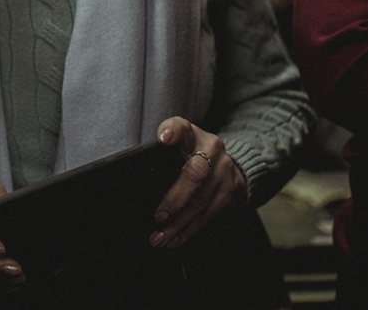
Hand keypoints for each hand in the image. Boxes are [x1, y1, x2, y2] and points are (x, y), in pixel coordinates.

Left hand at [149, 117, 246, 249]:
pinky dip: (189, 230)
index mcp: (194, 135)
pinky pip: (208, 215)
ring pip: (201, 202)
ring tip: (159, 238)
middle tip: (158, 218)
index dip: (174, 130)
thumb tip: (137, 171)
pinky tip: (175, 240)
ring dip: (178, 224)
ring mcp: (224, 172)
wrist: (230, 164)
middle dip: (175, 200)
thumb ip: (163, 149)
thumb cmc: (195, 153)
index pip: (182, 127)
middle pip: (195, 174)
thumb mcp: (181, 141)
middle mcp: (212, 150)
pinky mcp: (229, 193)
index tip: (164, 138)